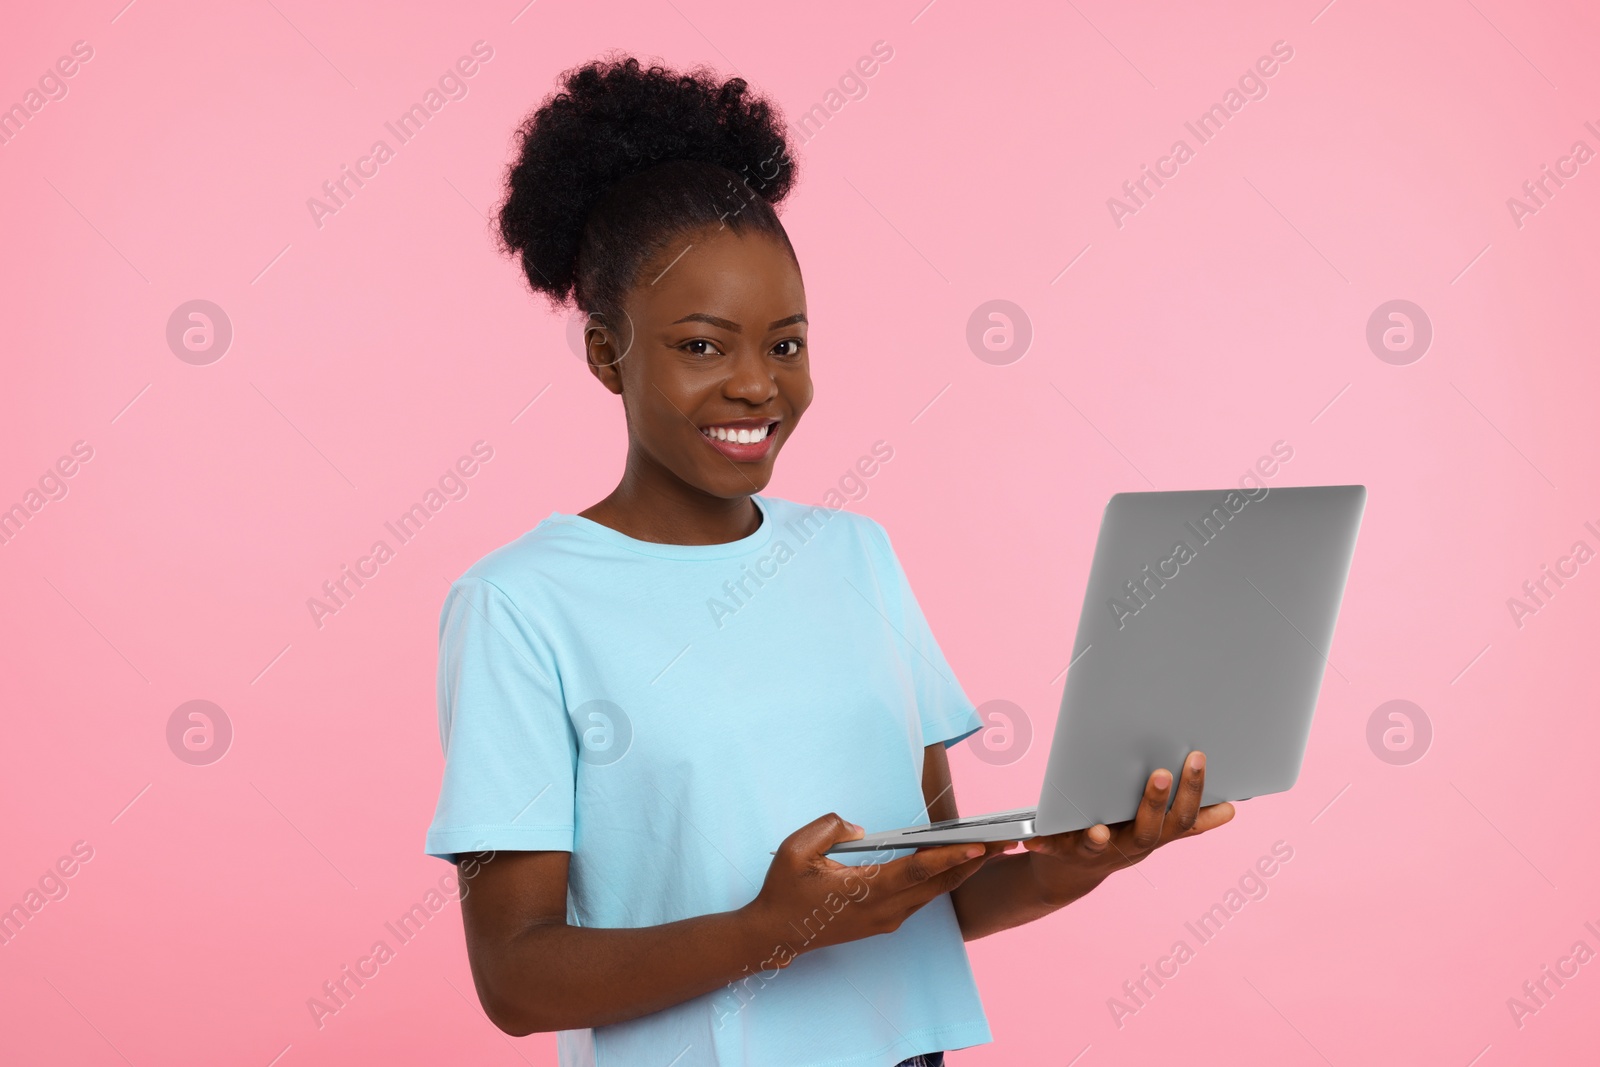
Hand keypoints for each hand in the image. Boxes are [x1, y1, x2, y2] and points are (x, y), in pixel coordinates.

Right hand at [742, 813, 1008, 963]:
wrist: (775, 934)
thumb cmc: (785, 891)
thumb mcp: (797, 849)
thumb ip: (830, 827)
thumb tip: (860, 829)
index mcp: (866, 891)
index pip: (917, 871)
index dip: (949, 856)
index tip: (977, 844)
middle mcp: (883, 910)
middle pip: (937, 885)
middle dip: (971, 863)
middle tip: (1001, 843)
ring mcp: (885, 920)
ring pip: (932, 895)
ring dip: (959, 872)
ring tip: (985, 850)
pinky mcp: (883, 923)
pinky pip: (920, 900)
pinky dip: (940, 882)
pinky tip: (951, 866)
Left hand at [1022, 751, 1235, 902]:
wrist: (1072, 871)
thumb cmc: (1120, 835)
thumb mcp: (1157, 829)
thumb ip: (1188, 819)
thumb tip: (1232, 809)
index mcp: (1154, 835)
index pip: (1182, 818)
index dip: (1193, 792)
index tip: (1198, 758)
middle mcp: (1129, 847)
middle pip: (1148, 831)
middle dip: (1156, 802)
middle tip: (1162, 772)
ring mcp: (1095, 853)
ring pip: (1101, 845)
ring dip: (1100, 836)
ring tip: (1099, 828)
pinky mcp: (1061, 853)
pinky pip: (1051, 850)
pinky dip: (1043, 844)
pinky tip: (1031, 840)